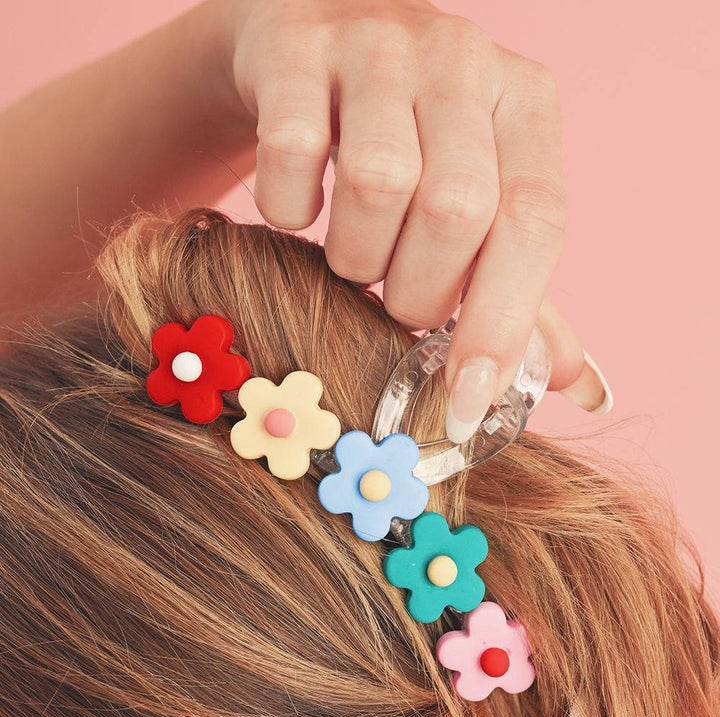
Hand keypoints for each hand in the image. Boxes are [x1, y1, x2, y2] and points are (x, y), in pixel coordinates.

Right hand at [224, 0, 610, 442]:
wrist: (313, 37)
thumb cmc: (412, 145)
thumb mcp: (479, 203)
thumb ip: (520, 293)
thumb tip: (578, 387)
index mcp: (524, 102)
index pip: (534, 219)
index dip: (503, 321)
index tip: (467, 398)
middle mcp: (461, 60)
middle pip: (456, 208)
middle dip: (420, 292)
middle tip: (400, 303)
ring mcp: (375, 45)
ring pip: (377, 183)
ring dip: (356, 257)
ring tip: (354, 258)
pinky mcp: (293, 48)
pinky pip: (291, 153)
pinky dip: (289, 209)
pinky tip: (299, 210)